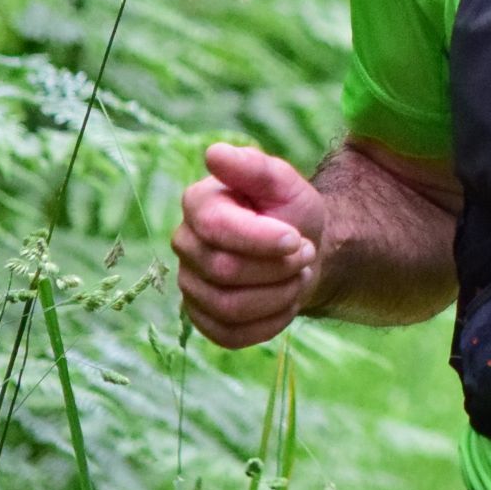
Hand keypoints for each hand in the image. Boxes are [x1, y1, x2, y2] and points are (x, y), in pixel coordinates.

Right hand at [174, 143, 327, 349]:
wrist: (301, 254)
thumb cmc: (291, 213)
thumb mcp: (285, 184)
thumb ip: (254, 168)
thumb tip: (215, 154)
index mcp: (198, 203)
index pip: (216, 227)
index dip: (262, 239)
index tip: (297, 238)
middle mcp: (185, 242)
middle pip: (225, 270)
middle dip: (277, 267)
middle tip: (305, 253)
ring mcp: (189, 283)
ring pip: (229, 307)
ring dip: (278, 296)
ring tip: (297, 276)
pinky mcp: (202, 317)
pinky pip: (229, 335)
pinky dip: (268, 323)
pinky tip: (285, 303)